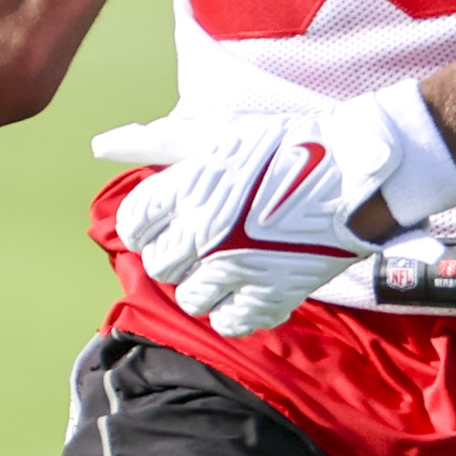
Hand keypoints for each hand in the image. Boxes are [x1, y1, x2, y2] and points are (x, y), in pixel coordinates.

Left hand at [90, 81, 455, 337]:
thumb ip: (156, 142)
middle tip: (204, 241)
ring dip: (204, 284)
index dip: (146, 226)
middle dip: (176, 255)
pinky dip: (235, 309)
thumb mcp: (217, 133)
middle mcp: (205, 231)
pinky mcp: (270, 294)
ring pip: (190, 298)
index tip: (165, 223)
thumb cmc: (284, 145)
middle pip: (159, 265)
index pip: (134, 225)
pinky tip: (249, 286)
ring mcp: (237, 267)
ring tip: (229, 263)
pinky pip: (229, 322)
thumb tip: (100, 146)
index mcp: (189, 188)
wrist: (354, 171)